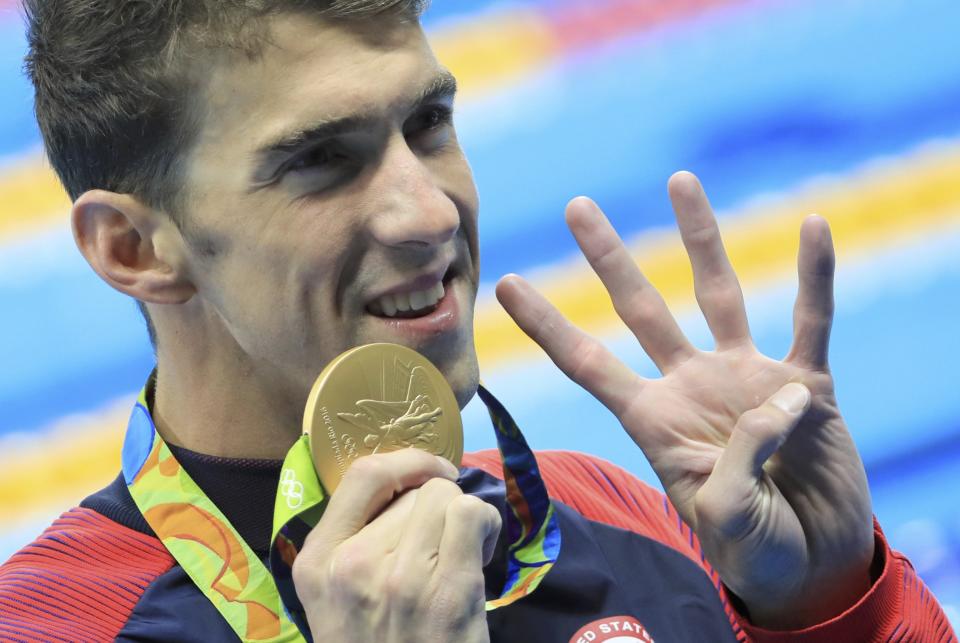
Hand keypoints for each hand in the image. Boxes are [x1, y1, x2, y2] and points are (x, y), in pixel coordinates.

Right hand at [291, 449, 500, 641]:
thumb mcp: (337, 600)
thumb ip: (353, 544)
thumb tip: (405, 488)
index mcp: (318, 562)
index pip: (362, 475)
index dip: (407, 461)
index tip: (429, 470)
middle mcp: (353, 564)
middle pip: (415, 490)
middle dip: (435, 508)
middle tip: (440, 546)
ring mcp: (401, 578)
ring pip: (446, 497)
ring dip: (463, 517)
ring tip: (461, 552)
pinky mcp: (448, 591)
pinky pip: (473, 516)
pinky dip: (485, 527)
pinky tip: (480, 555)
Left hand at [496, 172, 874, 629]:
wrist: (811, 562)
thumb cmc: (755, 550)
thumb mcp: (729, 519)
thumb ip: (741, 458)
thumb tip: (779, 396)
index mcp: (653, 420)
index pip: (588, 363)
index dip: (548, 325)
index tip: (508, 282)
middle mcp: (691, 386)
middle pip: (642, 309)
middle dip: (609, 258)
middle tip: (577, 205)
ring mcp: (747, 378)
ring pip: (718, 294)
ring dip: (700, 237)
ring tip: (679, 180)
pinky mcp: (806, 383)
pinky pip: (811, 319)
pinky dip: (815, 275)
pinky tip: (813, 225)